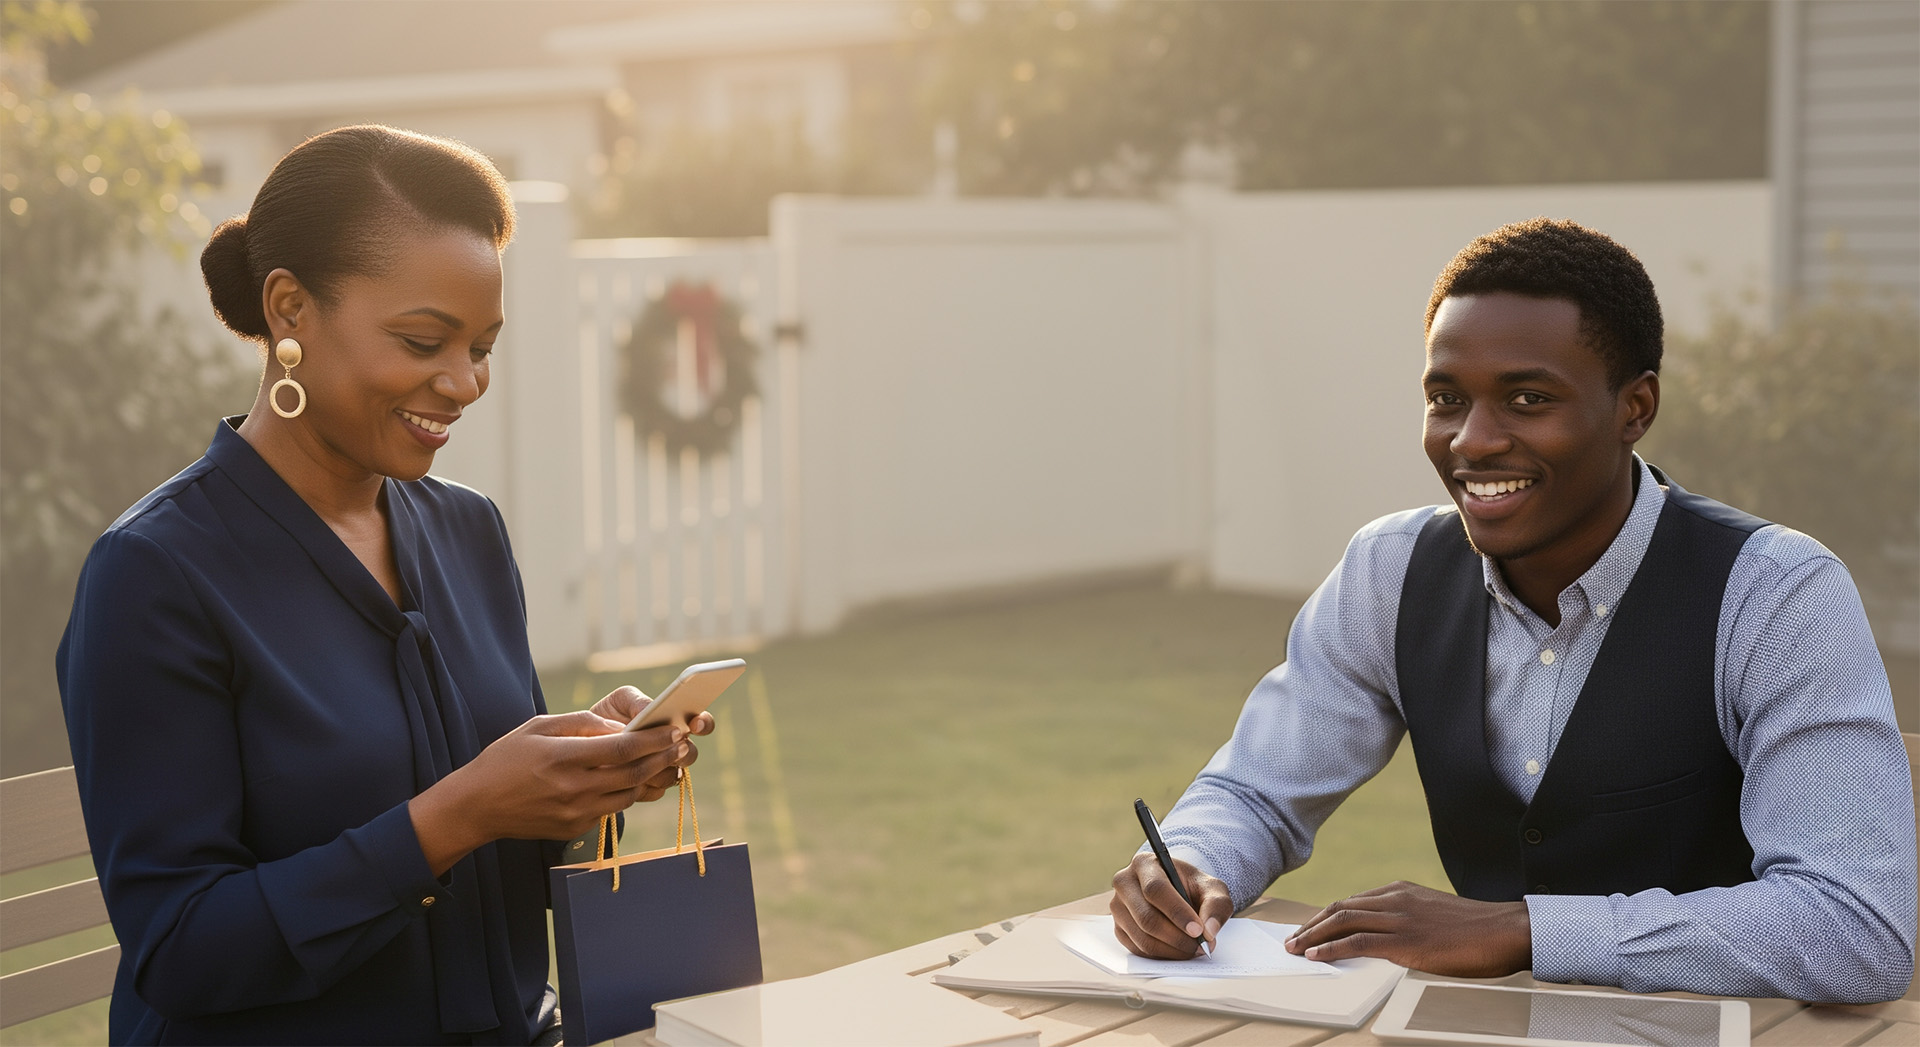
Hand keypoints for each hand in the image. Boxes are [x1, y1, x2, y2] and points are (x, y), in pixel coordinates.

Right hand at [408, 709, 694, 873]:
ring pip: (627, 795)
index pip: (622, 748)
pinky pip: (610, 810)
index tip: (674, 731)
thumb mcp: (538, 727)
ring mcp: (574, 813)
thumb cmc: (505, 759)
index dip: (654, 740)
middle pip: (633, 774)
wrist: (476, 807)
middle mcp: (572, 788)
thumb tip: (619, 726)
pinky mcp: (574, 829)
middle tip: (684, 746)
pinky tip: (632, 780)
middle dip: (663, 758)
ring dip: (648, 778)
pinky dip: (624, 794)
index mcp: (562, 758)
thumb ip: (581, 723)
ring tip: (665, 762)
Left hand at [587, 685, 714, 798]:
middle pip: (691, 754)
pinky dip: (641, 783)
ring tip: (630, 759)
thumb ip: (636, 701)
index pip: (701, 722)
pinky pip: (655, 791)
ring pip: (672, 776)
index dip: (704, 723)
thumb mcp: (619, 701)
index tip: (695, 723)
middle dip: (681, 752)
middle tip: (667, 746)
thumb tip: (648, 711)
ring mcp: (663, 771)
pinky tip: (622, 774)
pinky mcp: (649, 790)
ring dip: (654, 768)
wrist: (585, 745)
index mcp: (674, 723)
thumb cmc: (608, 717)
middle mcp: (674, 748)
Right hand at [1110, 852, 1233, 958]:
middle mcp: (1124, 883)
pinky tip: (1179, 951)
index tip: (1198, 931)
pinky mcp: (1118, 928)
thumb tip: (1209, 931)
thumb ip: (1216, 905)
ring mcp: (1118, 907)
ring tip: (1194, 950)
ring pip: (1142, 938)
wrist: (1178, 892)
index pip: (1156, 890)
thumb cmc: (1193, 888)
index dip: (1177, 912)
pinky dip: (1162, 956)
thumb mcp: (1212, 889)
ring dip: (1172, 950)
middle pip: (1146, 918)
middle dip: (1177, 938)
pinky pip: (1138, 949)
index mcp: (1144, 864)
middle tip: (1201, 947)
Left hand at [1284, 881, 1530, 976]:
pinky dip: (1332, 948)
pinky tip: (1317, 956)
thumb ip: (1408, 919)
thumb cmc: (1475, 929)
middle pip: (1339, 908)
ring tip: (1295, 949)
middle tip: (1291, 940)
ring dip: (1313, 936)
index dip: (1324, 917)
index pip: (1351, 902)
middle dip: (1311, 925)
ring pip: (1342, 921)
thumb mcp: (1433, 915)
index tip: (1308, 929)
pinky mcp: (1406, 940)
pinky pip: (1359, 941)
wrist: (1505, 930)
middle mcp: (1395, 899)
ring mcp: (1399, 918)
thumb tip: (1388, 938)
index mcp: (1400, 891)